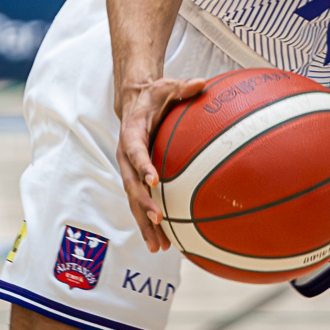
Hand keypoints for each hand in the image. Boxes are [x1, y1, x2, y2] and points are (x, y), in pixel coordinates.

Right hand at [115, 76, 208, 251]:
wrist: (133, 102)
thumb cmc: (154, 95)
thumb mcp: (166, 86)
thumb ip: (183, 87)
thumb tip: (203, 82)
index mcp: (131, 134)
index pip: (135, 151)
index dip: (142, 165)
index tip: (153, 180)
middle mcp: (125, 155)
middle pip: (131, 184)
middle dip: (143, 204)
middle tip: (158, 220)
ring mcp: (129, 170)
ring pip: (134, 201)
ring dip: (144, 223)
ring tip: (159, 246)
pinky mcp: (135, 179)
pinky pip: (140, 203)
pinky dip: (149, 223)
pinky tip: (163, 242)